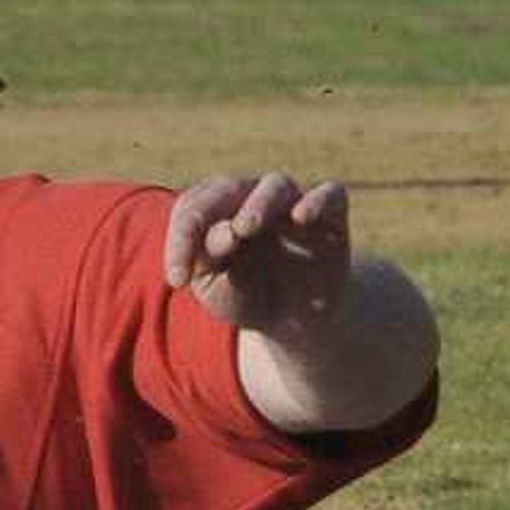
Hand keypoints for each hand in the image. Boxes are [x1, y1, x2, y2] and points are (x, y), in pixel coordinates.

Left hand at [167, 171, 353, 335]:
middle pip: (230, 187)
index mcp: (216, 213)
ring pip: (276, 185)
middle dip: (214, 211)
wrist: (295, 323)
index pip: (191, 208)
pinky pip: (330, 194)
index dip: (181, 239)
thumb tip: (226, 232)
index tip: (178, 281)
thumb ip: (211, 264)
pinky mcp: (331, 217)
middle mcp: (252, 200)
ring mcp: (292, 205)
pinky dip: (317, 200)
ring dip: (259, 203)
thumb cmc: (248, 299)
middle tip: (217, 242)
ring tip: (246, 228)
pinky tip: (301, 217)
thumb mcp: (219, 292)